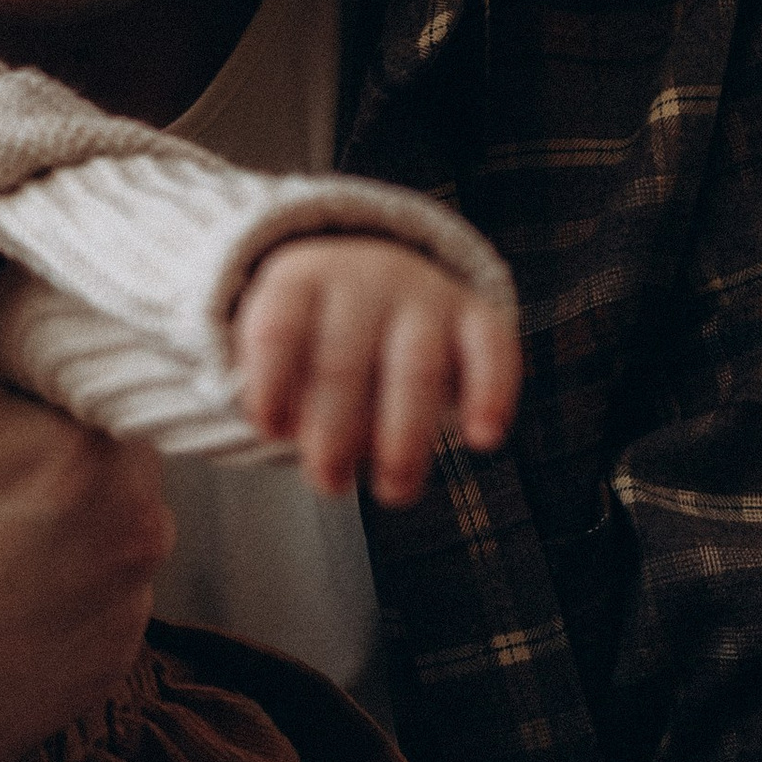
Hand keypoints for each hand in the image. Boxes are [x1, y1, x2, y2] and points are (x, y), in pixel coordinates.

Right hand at [0, 234, 171, 761]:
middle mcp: (137, 541)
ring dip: (38, 501)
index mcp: (87, 451)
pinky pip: (87, 590)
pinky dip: (37, 579)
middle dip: (34, 419)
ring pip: (99, 511)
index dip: (27, 347)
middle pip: (103, 428)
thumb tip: (2, 188)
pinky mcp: (99, 678)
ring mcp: (124, 620)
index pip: (98, 351)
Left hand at [234, 241, 521, 506]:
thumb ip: (276, 386)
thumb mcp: (279, 342)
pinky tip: (483, 439)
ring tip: (396, 491)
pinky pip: (491, 348)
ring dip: (405, 437)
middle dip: (334, 433)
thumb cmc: (315, 332)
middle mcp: (363, 282)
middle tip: (328, 483)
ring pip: (416, 366)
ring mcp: (424, 295)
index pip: (279, 329)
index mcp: (301, 283)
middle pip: (345, 360)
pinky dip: (492, 394)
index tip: (270, 432)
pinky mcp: (475, 313)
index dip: (269, 383)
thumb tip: (284, 436)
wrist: (375, 271)